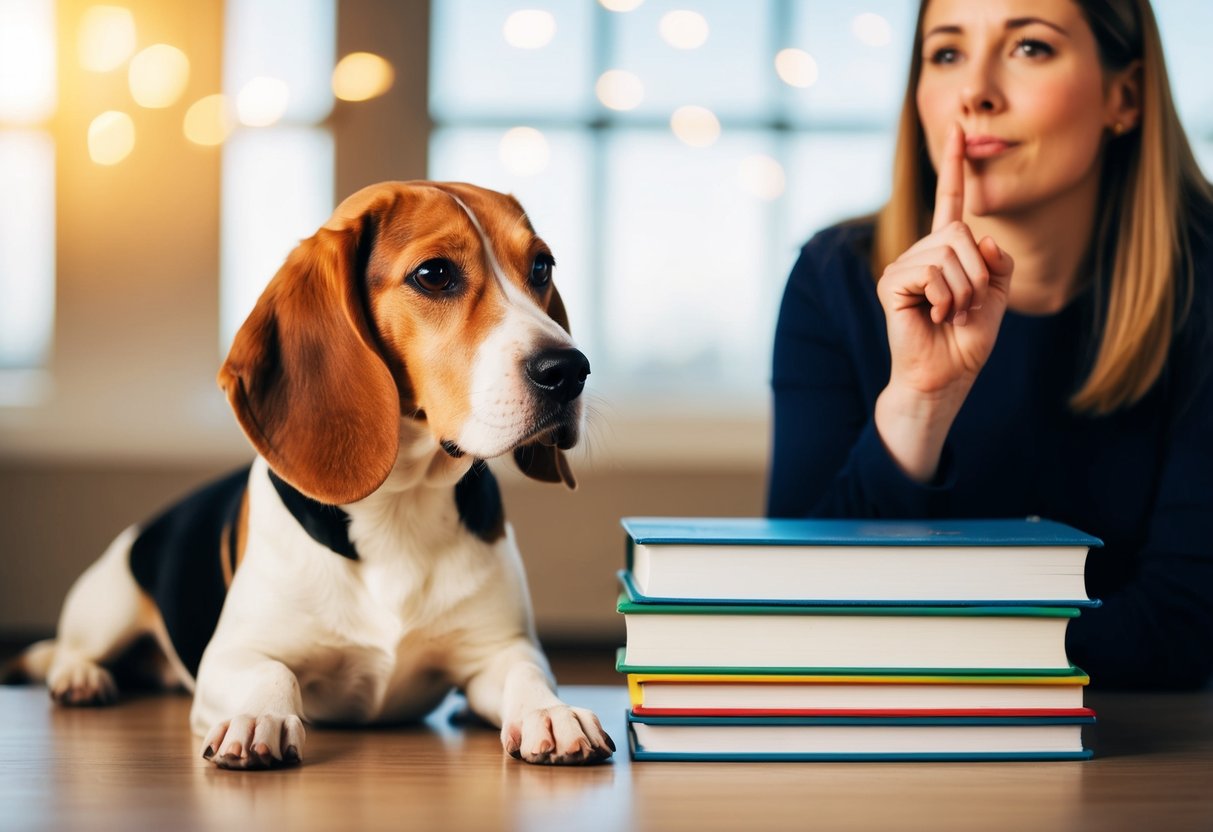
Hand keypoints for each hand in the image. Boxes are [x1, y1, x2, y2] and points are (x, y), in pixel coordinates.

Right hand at [872, 123, 1013, 481]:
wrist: (945, 375)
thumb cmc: (967, 340)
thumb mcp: (997, 295)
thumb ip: (997, 261)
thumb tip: (979, 237)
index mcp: (946, 250)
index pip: (950, 202)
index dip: (955, 167)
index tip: (958, 130)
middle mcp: (921, 252)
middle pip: (960, 234)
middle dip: (978, 274)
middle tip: (967, 306)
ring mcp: (903, 266)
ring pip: (949, 253)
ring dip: (963, 291)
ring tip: (950, 315)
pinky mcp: (892, 284)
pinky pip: (931, 273)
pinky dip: (944, 299)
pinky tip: (933, 317)